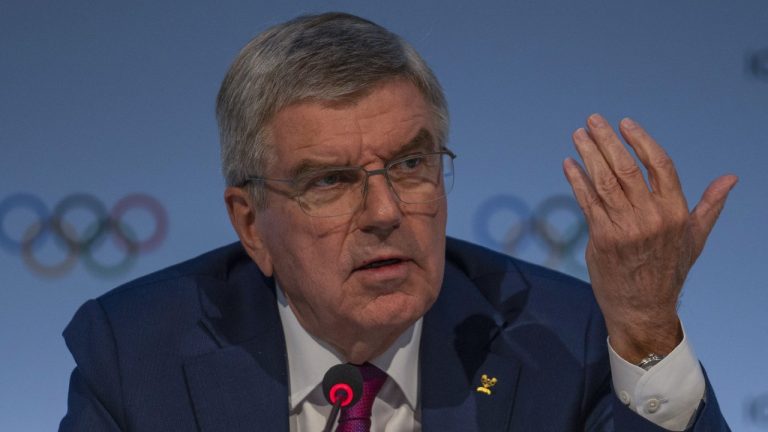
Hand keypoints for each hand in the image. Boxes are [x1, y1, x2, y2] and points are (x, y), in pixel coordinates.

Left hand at [562, 114, 736, 362]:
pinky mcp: (602, 239)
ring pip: (604, 182)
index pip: (660, 165)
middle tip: (592, 120)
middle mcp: (651, 217)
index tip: (625, 123)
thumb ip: (710, 205)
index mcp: (676, 212)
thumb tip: (731, 178)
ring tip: (578, 135)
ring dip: (588, 155)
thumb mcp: (695, 237)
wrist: (643, 308)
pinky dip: (576, 180)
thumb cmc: (669, 270)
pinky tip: (568, 164)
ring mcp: (625, 228)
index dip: (641, 141)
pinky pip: (587, 202)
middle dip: (607, 140)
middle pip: (626, 168)